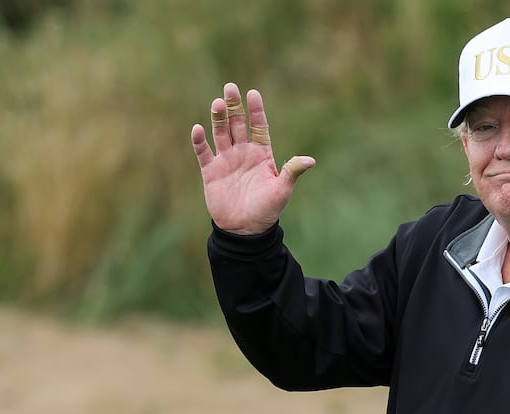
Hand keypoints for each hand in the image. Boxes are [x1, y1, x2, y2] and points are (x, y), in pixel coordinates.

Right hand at [190, 82, 314, 234]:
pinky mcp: (211, 171)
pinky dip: (200, 141)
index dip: (256, 111)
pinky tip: (198, 128)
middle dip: (234, 106)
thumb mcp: (282, 190)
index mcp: (262, 154)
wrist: (245, 230)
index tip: (253, 94)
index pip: (259, 126)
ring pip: (220, 133)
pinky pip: (203, 152)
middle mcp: (243, 153)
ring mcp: (226, 160)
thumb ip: (292, 171)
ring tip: (218, 103)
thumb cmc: (267, 210)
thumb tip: (310, 160)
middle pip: (237, 124)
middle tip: (230, 87)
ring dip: (218, 118)